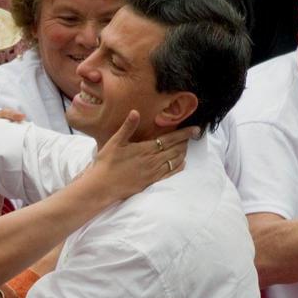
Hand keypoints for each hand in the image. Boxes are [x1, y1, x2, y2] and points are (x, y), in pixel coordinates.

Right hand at [81, 111, 196, 203]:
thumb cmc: (106, 163)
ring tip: (186, 147)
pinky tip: (181, 164)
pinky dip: (178, 167)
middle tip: (192, 136)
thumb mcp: (115, 142)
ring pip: (175, 161)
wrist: (102, 186)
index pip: (170, 139)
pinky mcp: (151, 182)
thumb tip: (135, 112)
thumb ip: (127, 127)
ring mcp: (153, 173)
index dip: (184, 134)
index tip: (195, 129)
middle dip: (185, 142)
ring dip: (183, 153)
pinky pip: (170, 174)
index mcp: (145, 149)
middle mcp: (153, 161)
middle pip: (175, 150)